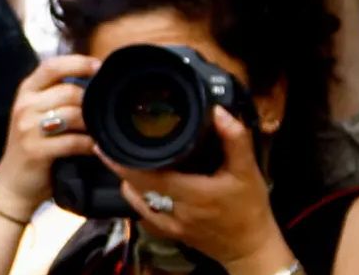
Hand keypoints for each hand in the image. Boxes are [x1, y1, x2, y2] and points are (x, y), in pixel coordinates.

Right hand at [0, 55, 100, 211]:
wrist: (12, 184)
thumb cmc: (33, 146)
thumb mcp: (36, 115)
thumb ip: (56, 96)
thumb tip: (93, 82)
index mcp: (26, 91)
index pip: (52, 66)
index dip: (78, 63)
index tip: (99, 67)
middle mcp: (24, 106)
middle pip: (68, 91)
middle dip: (92, 101)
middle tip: (105, 112)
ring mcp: (27, 128)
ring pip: (73, 115)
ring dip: (93, 124)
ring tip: (102, 131)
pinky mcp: (35, 150)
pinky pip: (73, 141)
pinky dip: (89, 145)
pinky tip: (96, 149)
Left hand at [102, 107, 292, 272]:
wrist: (251, 246)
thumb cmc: (250, 208)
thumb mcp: (248, 171)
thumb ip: (235, 139)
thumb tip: (219, 112)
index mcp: (191, 194)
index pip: (146, 176)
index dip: (122, 161)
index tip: (107, 144)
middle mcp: (175, 211)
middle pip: (134, 186)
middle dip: (118, 166)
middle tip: (107, 145)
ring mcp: (169, 224)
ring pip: (135, 199)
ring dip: (127, 179)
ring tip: (123, 158)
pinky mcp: (169, 231)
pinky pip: (143, 212)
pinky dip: (136, 195)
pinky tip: (137, 182)